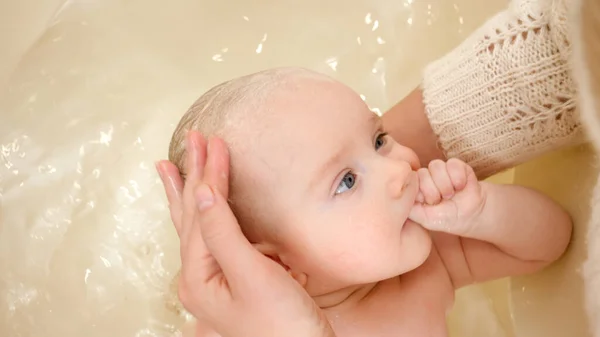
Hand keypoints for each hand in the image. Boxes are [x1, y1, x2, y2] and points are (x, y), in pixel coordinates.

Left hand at [156, 131, 333, 336]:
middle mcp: (201, 278)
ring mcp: (218, 281)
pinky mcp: (239, 282)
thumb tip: (203, 191)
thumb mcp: (252, 276)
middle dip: (192, 176)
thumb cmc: (283, 327)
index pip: (201, 212)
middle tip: (191, 142)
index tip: (213, 141)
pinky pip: (226, 241)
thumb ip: (223, 233)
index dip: (207, 174)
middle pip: (192, 216)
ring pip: (203, 226)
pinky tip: (221, 206)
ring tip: (178, 169)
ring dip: (197, 194)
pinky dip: (224, 219)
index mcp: (198, 277)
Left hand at [409, 158, 484, 234]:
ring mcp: (441, 171)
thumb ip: (410, 208)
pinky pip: (452, 164)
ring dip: (446, 184)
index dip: (420, 192)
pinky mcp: (456, 166)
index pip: (410, 180)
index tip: (429, 204)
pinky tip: (461, 187)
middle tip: (442, 201)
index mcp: (416, 188)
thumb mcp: (424, 219)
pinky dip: (458, 177)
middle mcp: (426, 177)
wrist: (471, 216)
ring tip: (452, 195)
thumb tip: (397, 196)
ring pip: (436, 166)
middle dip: (434, 191)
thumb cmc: (446, 219)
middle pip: (422, 174)